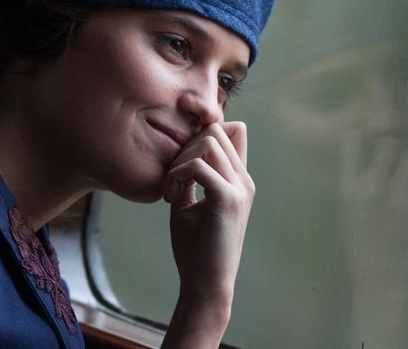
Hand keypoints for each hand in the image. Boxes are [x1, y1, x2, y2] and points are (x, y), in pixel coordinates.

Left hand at [163, 122, 254, 331]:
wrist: (204, 283)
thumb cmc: (195, 245)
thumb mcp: (189, 201)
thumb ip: (189, 175)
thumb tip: (180, 151)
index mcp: (237, 178)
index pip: (231, 129)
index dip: (201, 132)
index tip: (178, 160)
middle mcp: (243, 179)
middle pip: (214, 129)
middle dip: (183, 148)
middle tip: (170, 179)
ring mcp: (240, 187)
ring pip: (207, 142)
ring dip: (178, 162)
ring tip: (170, 190)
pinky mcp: (229, 199)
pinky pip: (198, 167)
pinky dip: (176, 177)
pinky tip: (170, 198)